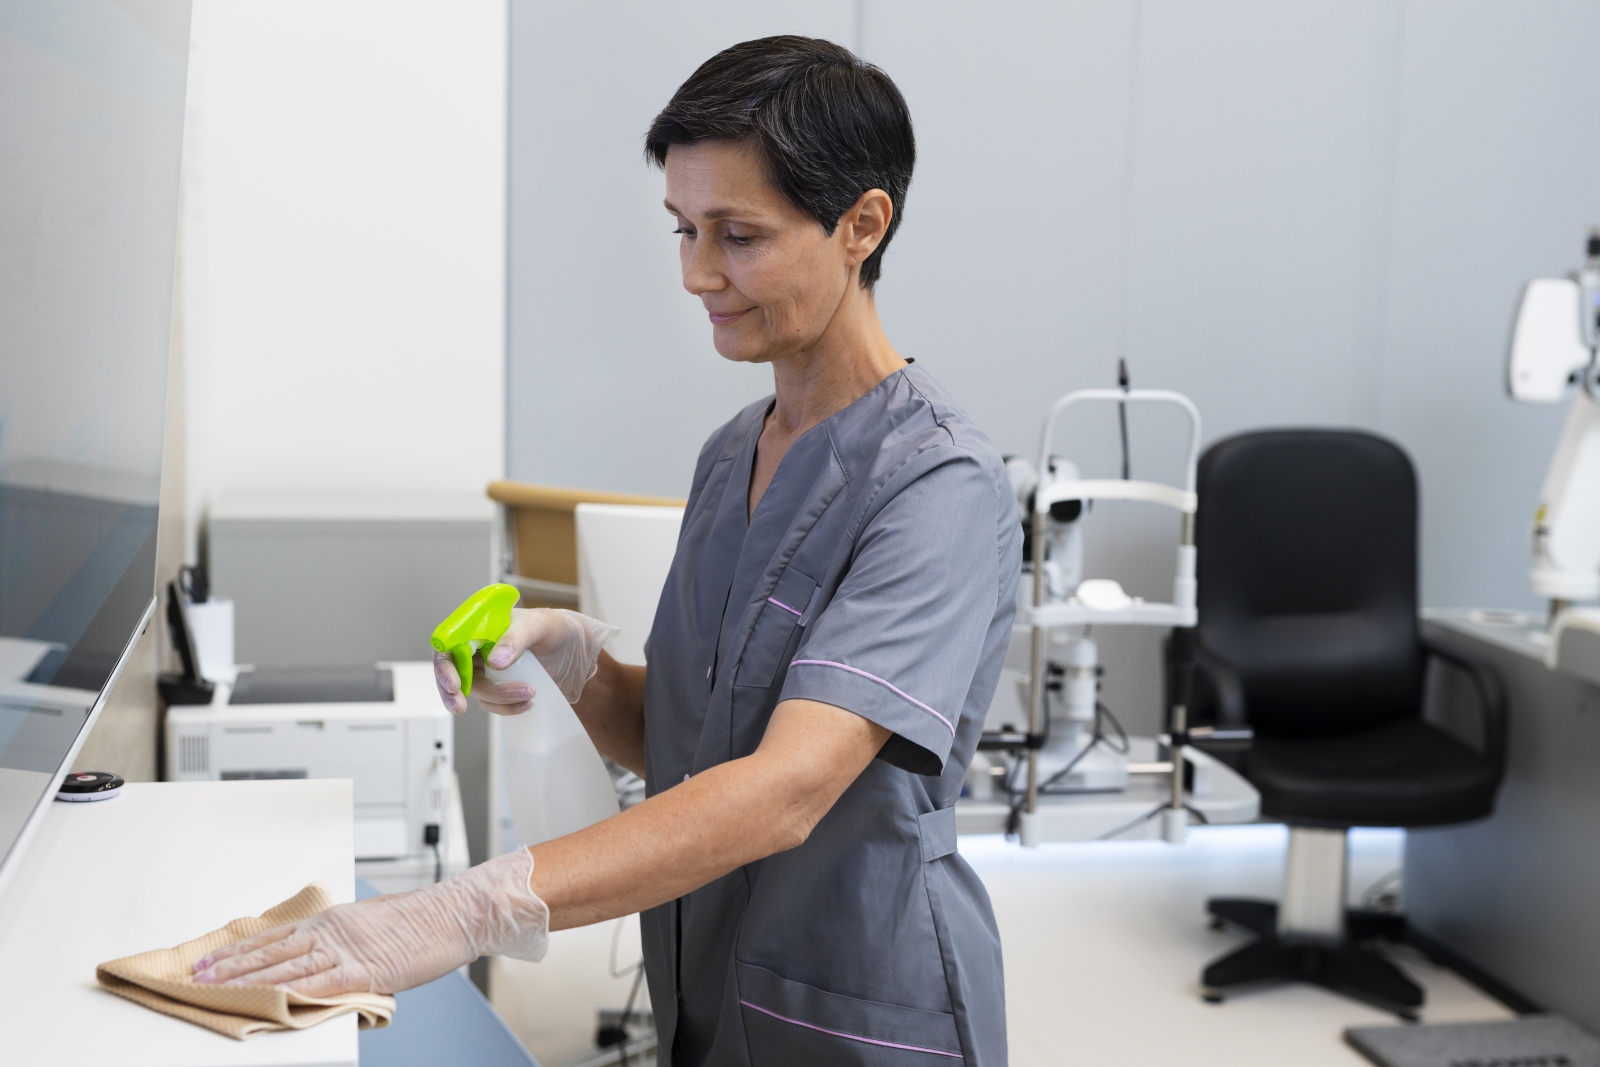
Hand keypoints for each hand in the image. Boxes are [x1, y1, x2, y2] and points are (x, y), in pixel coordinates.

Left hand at [192, 848, 548, 994]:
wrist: (454, 914)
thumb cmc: (421, 920)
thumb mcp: (372, 923)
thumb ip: (343, 939)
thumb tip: (320, 956)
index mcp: (333, 919)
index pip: (275, 936)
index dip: (239, 950)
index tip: (210, 959)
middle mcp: (332, 932)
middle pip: (271, 950)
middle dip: (231, 966)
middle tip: (197, 976)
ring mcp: (346, 951)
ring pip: (285, 967)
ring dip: (248, 980)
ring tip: (216, 989)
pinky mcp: (364, 971)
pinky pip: (319, 985)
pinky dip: (290, 993)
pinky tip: (267, 1001)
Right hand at [433, 608, 617, 715]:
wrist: (576, 650)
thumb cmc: (554, 628)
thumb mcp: (538, 625)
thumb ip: (516, 639)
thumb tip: (494, 661)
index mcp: (478, 626)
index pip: (447, 643)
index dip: (443, 665)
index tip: (453, 683)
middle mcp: (477, 648)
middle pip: (452, 672)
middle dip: (454, 692)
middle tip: (460, 706)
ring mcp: (486, 670)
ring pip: (474, 691)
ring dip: (497, 698)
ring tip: (528, 694)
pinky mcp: (499, 687)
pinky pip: (492, 703)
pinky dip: (506, 707)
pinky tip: (527, 703)